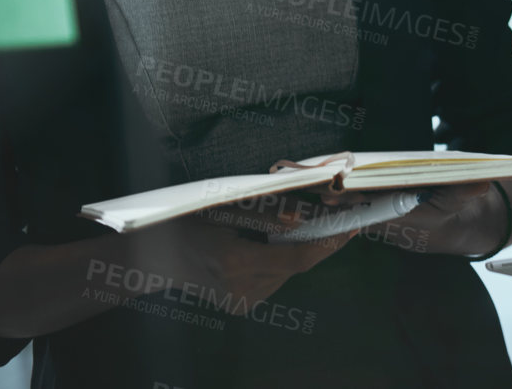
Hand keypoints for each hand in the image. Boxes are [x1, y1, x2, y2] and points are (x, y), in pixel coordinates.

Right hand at [127, 205, 356, 314]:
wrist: (158, 256)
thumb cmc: (191, 222)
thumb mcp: (227, 207)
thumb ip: (268, 211)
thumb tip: (305, 216)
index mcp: (236, 263)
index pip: (298, 257)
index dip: (330, 242)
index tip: (353, 225)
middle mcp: (241, 289)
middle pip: (297, 264)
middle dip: (318, 239)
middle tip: (337, 215)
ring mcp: (241, 301)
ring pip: (288, 270)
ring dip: (296, 248)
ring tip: (279, 228)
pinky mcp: (242, 305)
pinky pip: (275, 277)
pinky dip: (279, 259)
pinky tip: (262, 246)